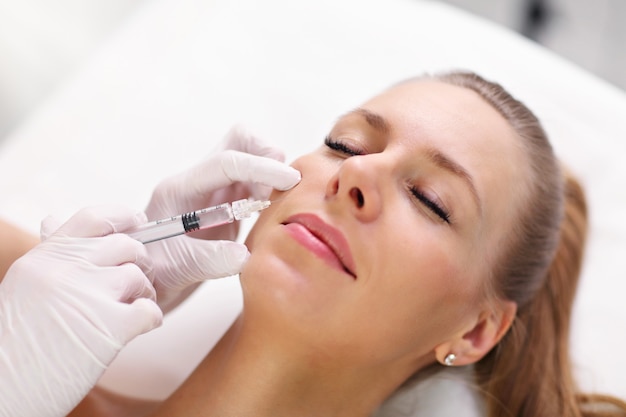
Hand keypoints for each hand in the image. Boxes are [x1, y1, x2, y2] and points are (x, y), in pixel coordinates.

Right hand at [0, 206, 162, 416]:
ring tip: (132, 309)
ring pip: (138, 276)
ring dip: (144, 293)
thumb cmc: (15, 343)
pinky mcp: (110, 327)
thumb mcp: (26, 286)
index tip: (138, 220)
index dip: (122, 215)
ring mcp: (89, 295)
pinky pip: (150, 310)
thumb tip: (54, 221)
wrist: (4, 391)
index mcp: (45, 258)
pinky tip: (139, 328)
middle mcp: (66, 269)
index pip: (93, 218)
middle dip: (139, 262)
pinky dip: (151, 318)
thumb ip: (52, 259)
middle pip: (125, 245)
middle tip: (137, 283)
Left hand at [144, 125, 300, 311]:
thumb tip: (244, 256)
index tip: (290, 180)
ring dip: (272, 174)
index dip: (260, 167)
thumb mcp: (174, 271)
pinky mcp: (229, 204)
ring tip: (277, 205)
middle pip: (238, 141)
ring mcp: (215, 191)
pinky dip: (273, 190)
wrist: (145, 282)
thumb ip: (208, 261)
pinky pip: (257, 183)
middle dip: (267, 154)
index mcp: (182, 189)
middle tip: (284, 185)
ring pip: (251, 157)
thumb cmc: (153, 275)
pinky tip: (273, 214)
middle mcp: (200, 182)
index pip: (225, 163)